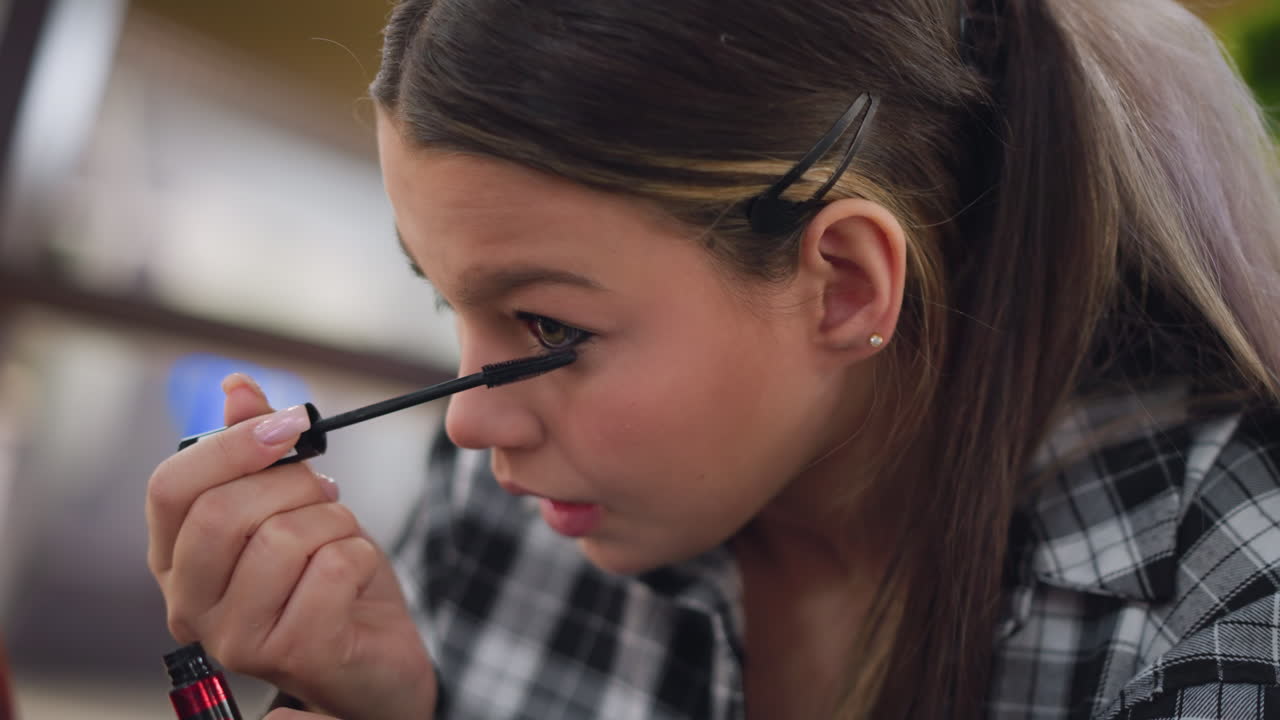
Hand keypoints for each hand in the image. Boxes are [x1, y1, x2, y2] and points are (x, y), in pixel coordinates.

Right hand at [146, 374, 436, 719]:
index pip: (170, 487)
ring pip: (283, 537)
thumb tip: (236, 386)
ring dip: (335, 523)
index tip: (289, 425)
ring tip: (341, 542)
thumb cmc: (328, 579)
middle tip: (326, 494)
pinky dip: (361, 556)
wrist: (377, 658)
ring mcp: (235, 639)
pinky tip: (357, 578)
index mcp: (177, 559)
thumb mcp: (294, 503)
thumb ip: (260, 446)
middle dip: (293, 486)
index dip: (230, 445)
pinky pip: (332, 567)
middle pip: (223, 512)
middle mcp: (190, 605)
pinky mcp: (290, 655)